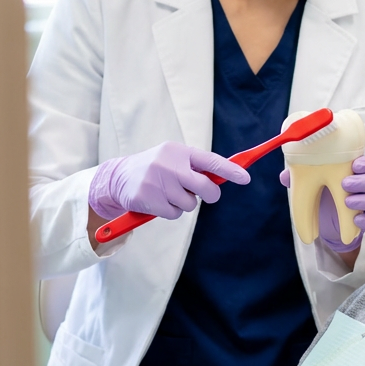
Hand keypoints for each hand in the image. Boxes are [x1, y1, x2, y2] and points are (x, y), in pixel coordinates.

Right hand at [89, 141, 249, 220]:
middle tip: (204, 195)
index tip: (246, 178)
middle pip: (205, 188)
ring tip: (168, 194)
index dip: (231, 170)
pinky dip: (170, 212)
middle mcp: (170, 164)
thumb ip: (196, 166)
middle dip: (209, 195)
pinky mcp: (149, 198)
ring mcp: (158, 181)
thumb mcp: (173, 159)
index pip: (211, 161)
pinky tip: (158, 202)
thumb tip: (223, 178)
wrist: (119, 177)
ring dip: (183, 204)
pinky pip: (174, 214)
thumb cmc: (155, 168)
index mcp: (180, 151)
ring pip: (190, 204)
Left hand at [279, 155, 364, 251]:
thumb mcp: (309, 182)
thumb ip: (300, 177)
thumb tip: (285, 176)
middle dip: (364, 182)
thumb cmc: (321, 191)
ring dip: (364, 200)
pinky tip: (354, 220)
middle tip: (345, 184)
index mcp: (359, 171)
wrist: (324, 219)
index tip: (354, 165)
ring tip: (347, 202)